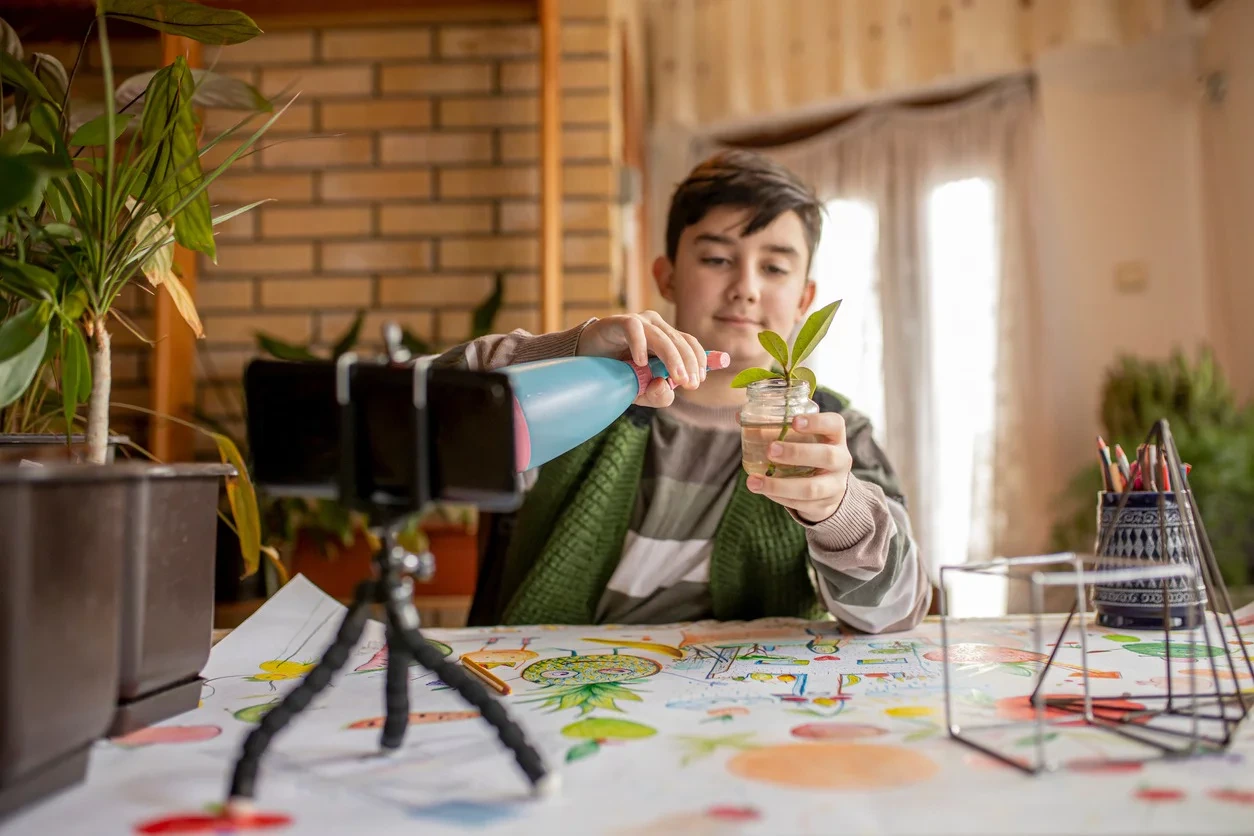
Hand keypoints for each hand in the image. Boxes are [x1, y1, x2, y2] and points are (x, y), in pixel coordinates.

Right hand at [577, 311, 708, 407]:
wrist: (584, 363)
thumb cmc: (616, 374)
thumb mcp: (641, 392)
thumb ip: (658, 395)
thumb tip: (667, 386)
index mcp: (666, 339)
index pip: (690, 344)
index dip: (700, 360)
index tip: (700, 380)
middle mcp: (656, 327)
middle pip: (681, 342)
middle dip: (689, 364)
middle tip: (689, 384)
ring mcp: (639, 322)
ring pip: (662, 337)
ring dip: (672, 359)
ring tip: (676, 378)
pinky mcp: (619, 322)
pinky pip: (634, 329)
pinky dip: (639, 345)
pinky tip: (640, 362)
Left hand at [746, 413, 852, 522]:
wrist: (829, 490)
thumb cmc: (810, 455)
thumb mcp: (802, 440)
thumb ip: (776, 427)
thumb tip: (740, 417)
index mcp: (835, 438)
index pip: (835, 424)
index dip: (817, 422)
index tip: (794, 421)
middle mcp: (841, 460)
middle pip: (827, 456)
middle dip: (797, 453)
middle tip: (770, 450)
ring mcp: (835, 485)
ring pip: (811, 488)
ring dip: (780, 485)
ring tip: (754, 481)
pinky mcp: (824, 506)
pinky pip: (801, 504)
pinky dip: (779, 498)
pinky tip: (763, 490)